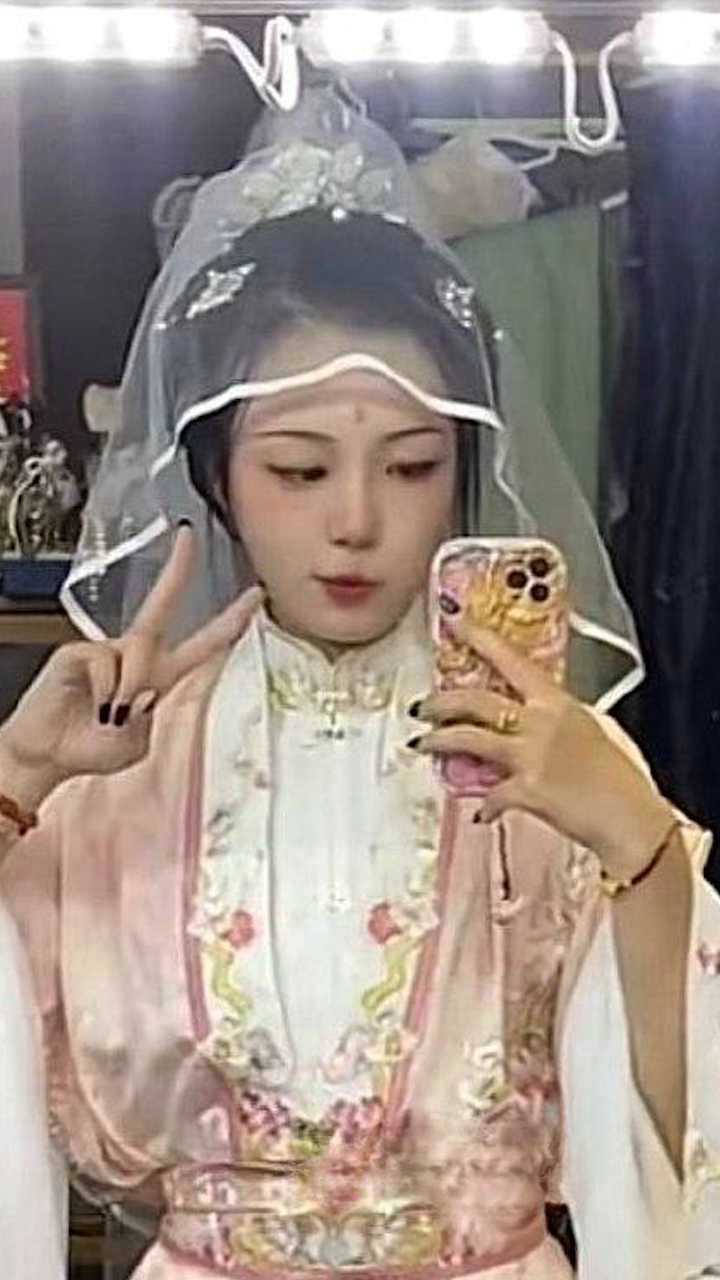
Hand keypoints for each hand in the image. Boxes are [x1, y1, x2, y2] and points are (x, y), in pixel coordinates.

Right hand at [0, 525, 262, 796]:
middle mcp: (137, 656)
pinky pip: (104, 663)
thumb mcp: (138, 744)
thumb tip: (139, 688)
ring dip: (127, 692)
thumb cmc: (93, 749)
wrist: (49, 757)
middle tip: (187, 536)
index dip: (230, 621)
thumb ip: (148, 719)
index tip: (256, 595)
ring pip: (136, 654)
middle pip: (162, 605)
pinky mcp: (78, 652)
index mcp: (161, 676)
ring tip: (109, 719)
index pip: (203, 644)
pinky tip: (92, 708)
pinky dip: (103, 692)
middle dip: (177, 569)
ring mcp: (106, 651)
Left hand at [411, 617, 672, 876]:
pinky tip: (483, 812)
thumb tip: (541, 716)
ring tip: (422, 744)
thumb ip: (562, 718)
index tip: (455, 622)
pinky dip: (485, 805)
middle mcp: (539, 723)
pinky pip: (491, 795)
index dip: (479, 639)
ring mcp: (530, 755)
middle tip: (423, 706)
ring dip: (439, 741)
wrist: (631, 818)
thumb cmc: (622, 777)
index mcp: (558, 702)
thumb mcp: (598, 729)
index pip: (511, 660)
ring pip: (468, 738)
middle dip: (441, 701)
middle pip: (476, 700)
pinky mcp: (525, 790)